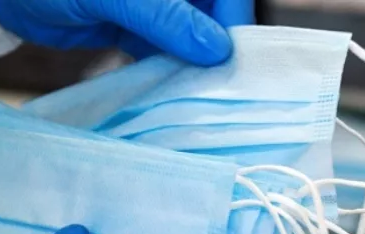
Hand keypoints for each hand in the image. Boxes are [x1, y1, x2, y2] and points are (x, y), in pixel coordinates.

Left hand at [0, 0, 254, 65]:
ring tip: (196, 93)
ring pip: (185, 34)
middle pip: (208, 14)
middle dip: (213, 46)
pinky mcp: (129, 24)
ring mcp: (149, 4)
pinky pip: (158, 47)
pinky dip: (163, 68)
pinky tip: (166, 89)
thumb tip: (216, 47)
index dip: (234, 20)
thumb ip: (167, 17)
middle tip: (218, 86)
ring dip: (190, 62)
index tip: (236, 58)